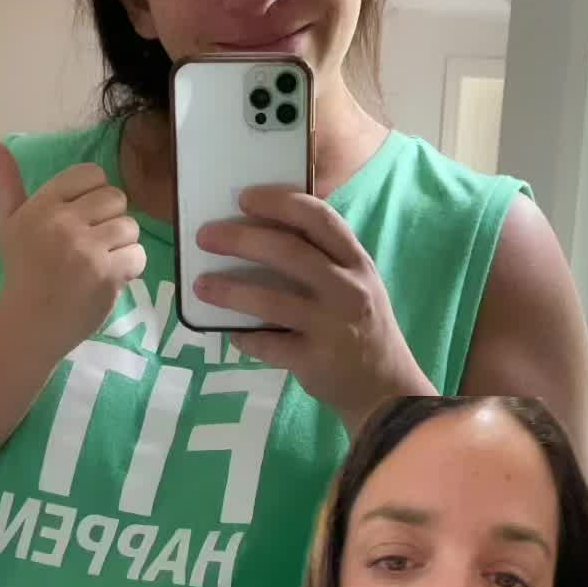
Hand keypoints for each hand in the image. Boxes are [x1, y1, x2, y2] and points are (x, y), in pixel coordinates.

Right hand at [0, 140, 146, 357]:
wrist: (29, 323)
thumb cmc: (21, 270)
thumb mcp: (9, 221)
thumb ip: (6, 179)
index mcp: (43, 205)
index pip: (91, 173)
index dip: (94, 194)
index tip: (82, 217)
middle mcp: (64, 223)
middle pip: (116, 197)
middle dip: (109, 219)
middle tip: (92, 242)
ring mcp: (86, 250)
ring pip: (130, 225)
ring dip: (121, 244)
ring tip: (101, 260)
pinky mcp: (106, 275)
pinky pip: (137, 253)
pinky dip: (130, 267)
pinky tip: (109, 277)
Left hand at [195, 185, 434, 429]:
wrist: (386, 388)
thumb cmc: (362, 326)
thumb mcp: (357, 283)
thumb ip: (324, 259)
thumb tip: (260, 234)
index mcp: (356, 262)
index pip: (319, 219)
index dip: (279, 203)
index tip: (245, 198)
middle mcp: (348, 289)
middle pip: (288, 252)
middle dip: (240, 239)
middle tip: (205, 236)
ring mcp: (332, 326)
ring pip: (271, 301)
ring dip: (229, 290)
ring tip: (201, 285)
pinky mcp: (315, 360)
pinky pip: (268, 345)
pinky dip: (244, 338)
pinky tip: (232, 334)